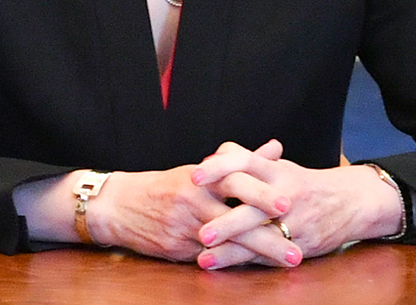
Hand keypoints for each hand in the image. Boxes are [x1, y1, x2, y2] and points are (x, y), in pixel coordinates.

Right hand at [90, 163, 279, 262]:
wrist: (120, 206)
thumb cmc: (169, 186)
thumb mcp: (204, 169)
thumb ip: (243, 161)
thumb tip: (277, 148)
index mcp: (203, 177)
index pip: (236, 181)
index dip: (262, 193)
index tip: (290, 204)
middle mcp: (194, 201)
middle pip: (235, 220)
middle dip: (267, 236)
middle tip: (296, 249)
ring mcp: (185, 227)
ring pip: (226, 244)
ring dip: (258, 255)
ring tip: (286, 260)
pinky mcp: (178, 249)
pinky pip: (210, 258)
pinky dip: (234, 262)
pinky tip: (258, 267)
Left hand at [191, 140, 404, 269]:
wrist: (351, 201)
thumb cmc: (303, 183)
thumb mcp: (279, 167)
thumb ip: (247, 162)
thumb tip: (213, 156)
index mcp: (278, 171)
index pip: (246, 162)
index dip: (221, 167)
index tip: (195, 175)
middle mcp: (286, 196)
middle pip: (254, 208)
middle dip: (227, 222)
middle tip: (200, 232)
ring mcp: (295, 223)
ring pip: (260, 239)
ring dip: (231, 251)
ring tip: (204, 258)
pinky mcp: (300, 245)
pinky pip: (269, 255)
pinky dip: (245, 261)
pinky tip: (224, 267)